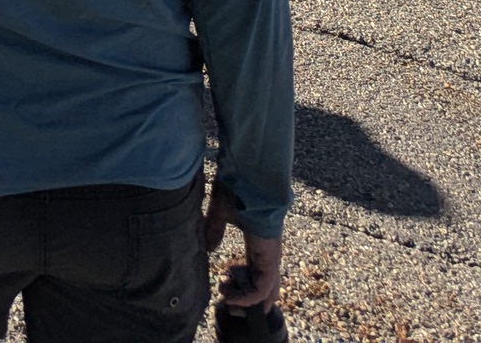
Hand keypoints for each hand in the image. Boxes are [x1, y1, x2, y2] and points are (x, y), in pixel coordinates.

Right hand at [202, 183, 280, 309]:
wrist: (250, 172)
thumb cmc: (237, 185)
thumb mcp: (221, 211)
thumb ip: (215, 229)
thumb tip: (209, 248)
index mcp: (259, 243)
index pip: (257, 275)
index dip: (244, 288)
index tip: (224, 292)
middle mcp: (267, 252)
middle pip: (266, 290)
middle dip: (248, 303)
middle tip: (228, 307)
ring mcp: (270, 255)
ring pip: (266, 292)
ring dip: (246, 302)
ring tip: (226, 300)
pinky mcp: (269, 255)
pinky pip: (262, 287)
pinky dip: (248, 297)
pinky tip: (231, 296)